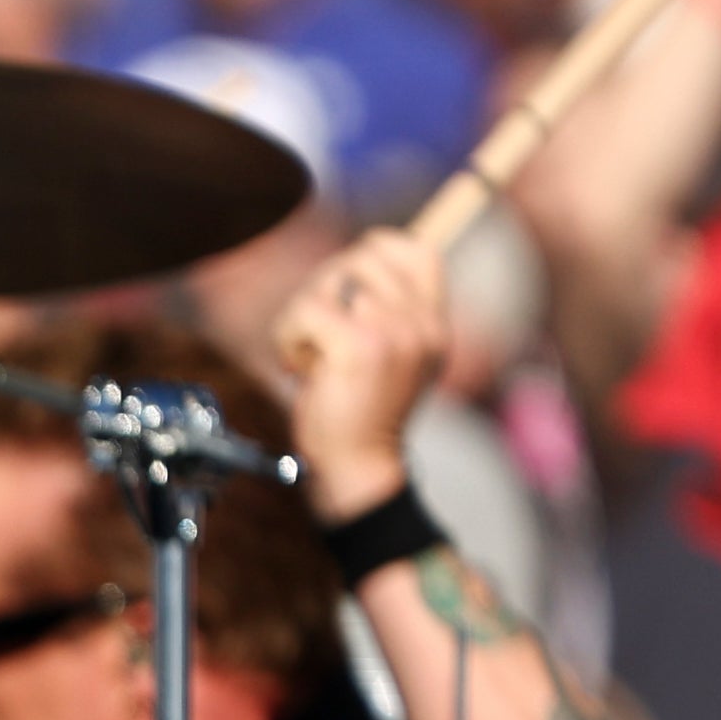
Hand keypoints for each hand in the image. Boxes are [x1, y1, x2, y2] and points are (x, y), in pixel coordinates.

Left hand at [267, 229, 448, 518]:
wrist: (358, 469)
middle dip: (324, 287)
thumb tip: (351, 266)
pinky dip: (286, 336)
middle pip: (363, 258)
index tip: (344, 286)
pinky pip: (305, 310)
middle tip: (314, 333)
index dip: (375, 251)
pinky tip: (296, 366)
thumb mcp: (391, 360)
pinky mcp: (358, 347)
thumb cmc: (359, 417)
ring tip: (309, 354)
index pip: (419, 251)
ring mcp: (394, 333)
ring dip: (303, 315)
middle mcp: (422, 324)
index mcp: (434, 324)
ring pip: (330, 280)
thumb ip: (388, 316)